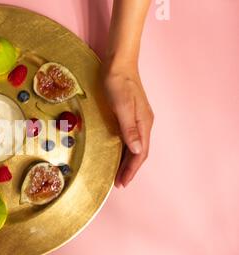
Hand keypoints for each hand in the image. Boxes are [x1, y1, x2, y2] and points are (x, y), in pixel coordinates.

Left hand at [102, 63, 153, 187]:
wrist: (118, 63)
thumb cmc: (118, 83)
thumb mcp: (122, 106)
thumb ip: (129, 128)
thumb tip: (138, 151)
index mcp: (143, 123)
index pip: (140, 153)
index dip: (132, 169)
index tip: (123, 183)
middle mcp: (143, 123)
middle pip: (139, 152)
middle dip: (130, 169)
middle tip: (119, 184)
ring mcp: (138, 119)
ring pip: (134, 146)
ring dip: (127, 161)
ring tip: (118, 174)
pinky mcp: (130, 115)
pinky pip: (130, 138)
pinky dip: (125, 150)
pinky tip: (117, 153)